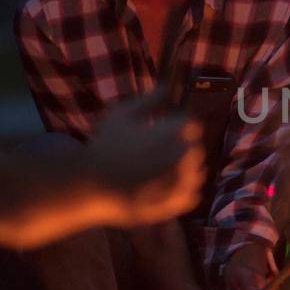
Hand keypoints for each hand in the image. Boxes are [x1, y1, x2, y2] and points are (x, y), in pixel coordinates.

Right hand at [87, 96, 204, 225]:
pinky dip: (182, 189)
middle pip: (195, 148)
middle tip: (157, 151)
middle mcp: (185, 156)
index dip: (178, 126)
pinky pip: (192, 192)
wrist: (92, 186)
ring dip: (184, 168)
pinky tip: (162, 186)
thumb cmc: (106, 146)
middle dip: (180, 147)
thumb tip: (169, 86)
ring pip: (197, 171)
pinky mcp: (179, 202)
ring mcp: (184, 181)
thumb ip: (151, 99)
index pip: (192, 124)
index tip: (163, 130)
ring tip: (158, 170)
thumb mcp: (123, 114)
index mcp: (175, 132)